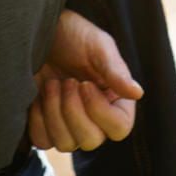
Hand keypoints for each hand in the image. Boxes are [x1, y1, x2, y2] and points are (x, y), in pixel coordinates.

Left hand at [26, 9, 142, 151]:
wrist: (40, 32)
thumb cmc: (74, 35)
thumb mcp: (97, 46)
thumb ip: (116, 70)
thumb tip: (137, 93)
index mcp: (116, 100)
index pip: (119, 127)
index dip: (100, 111)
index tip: (84, 83)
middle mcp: (96, 118)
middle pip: (91, 141)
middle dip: (73, 111)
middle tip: (66, 81)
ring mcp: (70, 124)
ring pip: (66, 143)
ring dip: (54, 113)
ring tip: (51, 84)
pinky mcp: (47, 126)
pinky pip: (43, 141)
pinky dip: (38, 120)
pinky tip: (38, 96)